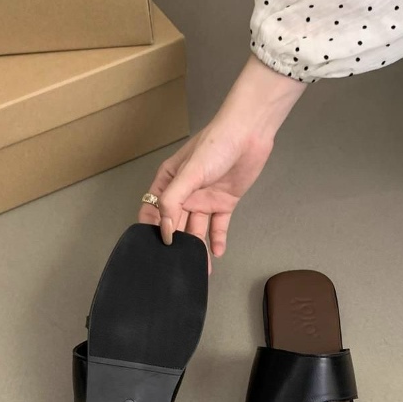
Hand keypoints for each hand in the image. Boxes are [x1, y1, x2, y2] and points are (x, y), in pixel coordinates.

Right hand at [138, 55, 306, 259]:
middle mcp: (185, 192)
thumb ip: (172, 201)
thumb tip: (164, 229)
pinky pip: (218, 225)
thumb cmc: (216, 144)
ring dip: (198, 247)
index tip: (154, 248)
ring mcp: (205, 198)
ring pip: (197, 229)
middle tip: (177, 266)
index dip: (152, 229)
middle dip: (176, 244)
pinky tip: (216, 253)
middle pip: (176, 224)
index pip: (153, 210)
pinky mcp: (224, 202)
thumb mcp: (189, 173)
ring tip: (199, 267)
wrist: (250, 134)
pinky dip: (217, 239)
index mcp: (169, 181)